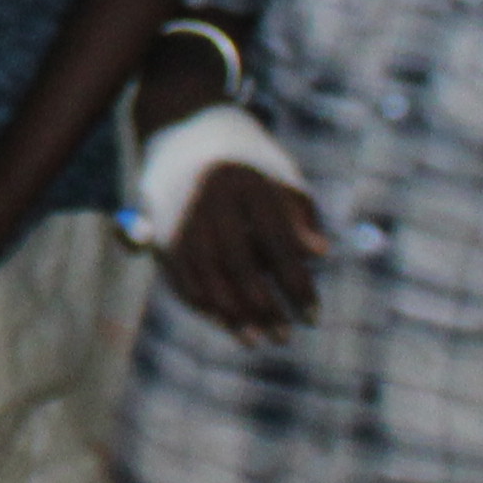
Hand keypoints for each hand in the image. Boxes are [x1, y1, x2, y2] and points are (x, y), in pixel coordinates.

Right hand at [161, 169, 328, 344]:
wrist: (187, 143)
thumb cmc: (251, 174)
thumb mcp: (281, 183)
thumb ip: (301, 217)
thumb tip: (319, 254)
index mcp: (246, 183)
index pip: (277, 241)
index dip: (297, 283)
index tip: (313, 317)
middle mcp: (209, 199)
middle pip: (237, 262)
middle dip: (263, 306)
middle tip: (284, 336)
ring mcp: (180, 218)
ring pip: (206, 276)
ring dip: (231, 315)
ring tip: (256, 340)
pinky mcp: (162, 235)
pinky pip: (182, 279)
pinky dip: (203, 306)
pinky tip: (225, 323)